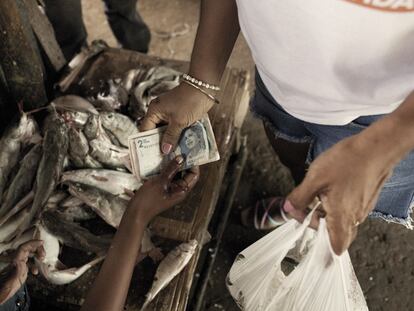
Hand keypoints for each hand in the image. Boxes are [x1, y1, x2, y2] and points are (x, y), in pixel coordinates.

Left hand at [0, 240, 44, 303]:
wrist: (2, 296)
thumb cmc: (4, 290)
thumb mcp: (10, 283)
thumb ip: (15, 274)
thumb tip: (20, 263)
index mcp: (14, 262)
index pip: (23, 248)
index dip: (32, 243)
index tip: (41, 242)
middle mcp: (16, 262)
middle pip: (28, 249)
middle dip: (37, 249)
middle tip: (43, 255)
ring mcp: (19, 265)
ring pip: (30, 254)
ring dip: (38, 255)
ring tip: (42, 260)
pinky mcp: (22, 270)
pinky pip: (30, 262)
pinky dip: (36, 264)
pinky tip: (36, 271)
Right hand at [128, 156, 199, 223]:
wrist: (134, 214)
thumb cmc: (148, 200)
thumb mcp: (160, 182)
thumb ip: (171, 169)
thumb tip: (181, 157)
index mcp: (182, 190)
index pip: (194, 175)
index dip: (193, 163)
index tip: (189, 151)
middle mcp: (178, 189)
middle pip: (185, 173)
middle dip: (182, 161)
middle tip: (179, 148)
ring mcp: (170, 189)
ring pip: (175, 173)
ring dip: (172, 164)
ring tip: (169, 151)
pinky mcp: (162, 188)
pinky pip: (167, 176)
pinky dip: (165, 168)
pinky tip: (160, 160)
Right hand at [140, 83, 213, 153]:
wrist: (204, 87)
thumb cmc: (190, 102)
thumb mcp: (179, 122)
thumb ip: (171, 136)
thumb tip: (164, 151)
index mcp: (154, 111)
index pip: (145, 130)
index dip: (147, 143)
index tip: (150, 156)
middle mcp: (159, 111)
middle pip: (155, 131)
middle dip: (159, 143)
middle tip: (162, 158)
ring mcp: (169, 112)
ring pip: (166, 130)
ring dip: (169, 140)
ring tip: (171, 154)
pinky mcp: (179, 114)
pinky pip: (174, 127)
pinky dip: (176, 135)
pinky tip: (180, 145)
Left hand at [285, 132, 393, 254]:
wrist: (374, 148)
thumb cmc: (345, 162)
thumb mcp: (315, 179)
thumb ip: (300, 197)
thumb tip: (288, 209)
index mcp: (341, 217)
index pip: (336, 247)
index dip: (323, 250)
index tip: (309, 237)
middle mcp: (354, 217)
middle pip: (335, 233)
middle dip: (318, 224)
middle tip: (306, 207)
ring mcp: (362, 208)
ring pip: (341, 220)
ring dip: (326, 212)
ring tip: (316, 193)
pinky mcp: (366, 198)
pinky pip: (349, 209)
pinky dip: (337, 204)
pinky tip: (329, 188)